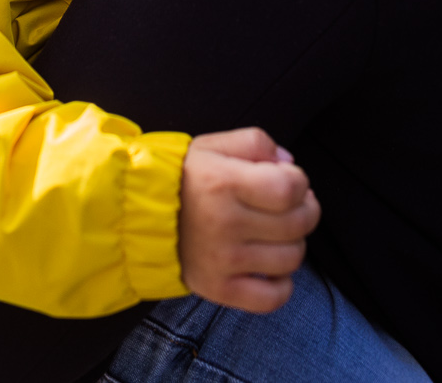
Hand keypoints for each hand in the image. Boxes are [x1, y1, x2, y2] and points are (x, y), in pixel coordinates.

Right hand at [177, 127, 319, 313]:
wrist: (136, 216)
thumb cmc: (181, 178)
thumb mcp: (212, 145)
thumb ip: (254, 142)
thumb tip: (288, 162)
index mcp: (224, 182)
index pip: (291, 188)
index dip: (300, 182)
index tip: (289, 181)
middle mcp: (225, 223)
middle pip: (298, 224)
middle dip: (305, 210)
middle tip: (289, 206)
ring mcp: (223, 260)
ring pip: (291, 259)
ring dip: (293, 244)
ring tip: (275, 234)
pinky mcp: (219, 289)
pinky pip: (272, 298)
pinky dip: (282, 285)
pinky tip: (269, 266)